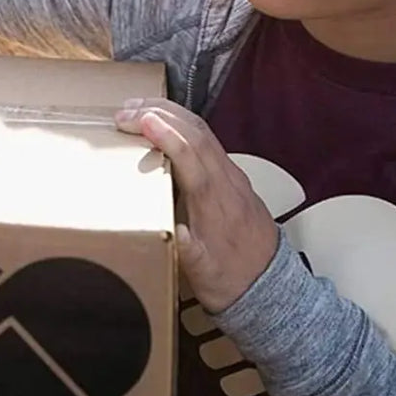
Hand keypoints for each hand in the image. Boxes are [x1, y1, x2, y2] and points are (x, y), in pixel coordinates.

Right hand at [115, 98, 279, 313]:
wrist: (270, 286)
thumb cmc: (232, 279)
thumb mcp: (204, 273)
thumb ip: (188, 251)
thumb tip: (171, 229)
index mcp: (216, 202)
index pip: (191, 156)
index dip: (166, 135)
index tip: (140, 120)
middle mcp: (226, 181)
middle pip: (196, 134)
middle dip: (160, 114)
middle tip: (125, 111)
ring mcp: (232, 175)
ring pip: (202, 132)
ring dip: (170, 114)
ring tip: (138, 109)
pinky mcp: (232, 177)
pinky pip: (207, 139)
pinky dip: (182, 125)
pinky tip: (166, 126)